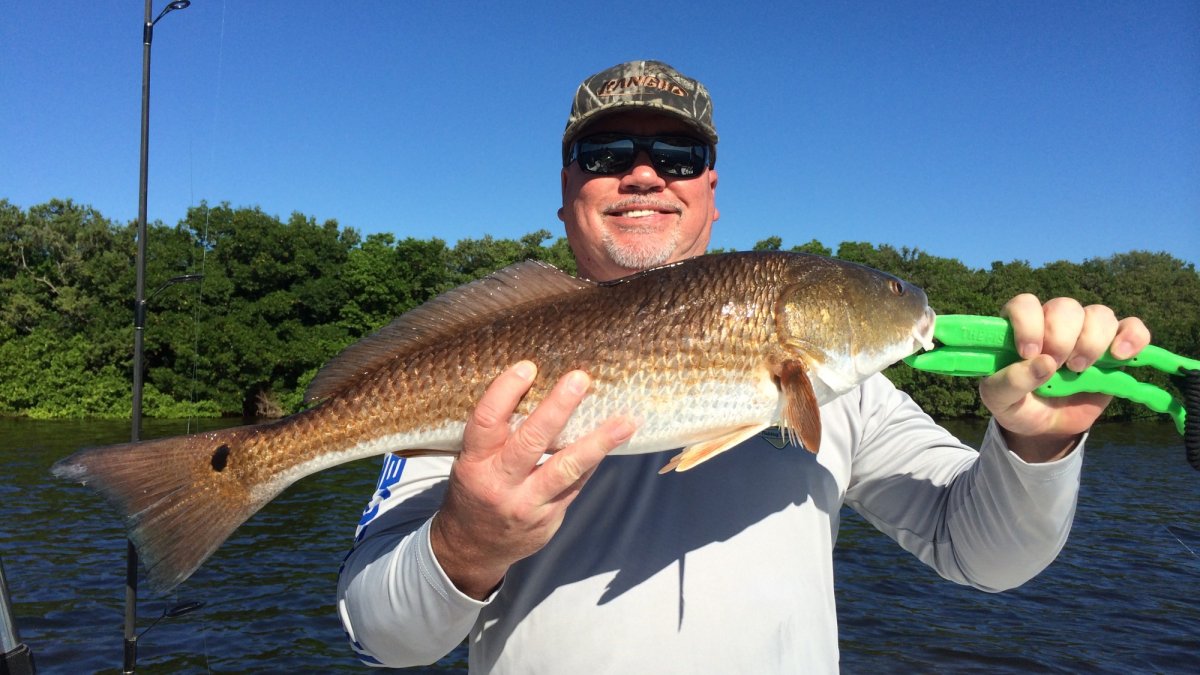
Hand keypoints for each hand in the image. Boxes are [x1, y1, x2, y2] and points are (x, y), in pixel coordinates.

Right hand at [430, 361, 635, 598]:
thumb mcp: (472, 461)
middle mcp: (499, 483)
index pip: (486, 421)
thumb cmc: (475, 490)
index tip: (528, 367)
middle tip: (580, 379)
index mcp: (474, 462)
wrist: (473, 548)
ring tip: (625, 421)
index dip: (506, 391)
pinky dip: (593, 459)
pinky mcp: (549, 518)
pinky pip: (576, 483)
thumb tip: (537, 390)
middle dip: (558, 408)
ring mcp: (527, 503)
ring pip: (565, 468)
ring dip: (598, 442)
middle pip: (531, 441)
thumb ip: (497, 435)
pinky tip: (613, 440)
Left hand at [979, 294, 1149, 462]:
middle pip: (1065, 307)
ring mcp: (1085, 333)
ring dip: (1092, 341)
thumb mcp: (1000, 401)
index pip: (1025, 304)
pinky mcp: (1114, 348)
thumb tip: (1043, 363)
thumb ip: (1010, 383)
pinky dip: (1132, 337)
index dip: (1028, 323)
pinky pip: (1132, 327)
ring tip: (1080, 369)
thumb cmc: (1017, 406)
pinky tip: (1120, 356)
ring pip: (1099, 314)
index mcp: (1019, 329)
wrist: (1046, 427)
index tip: (1029, 353)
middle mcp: (1053, 323)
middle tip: (1056, 366)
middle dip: (1061, 338)